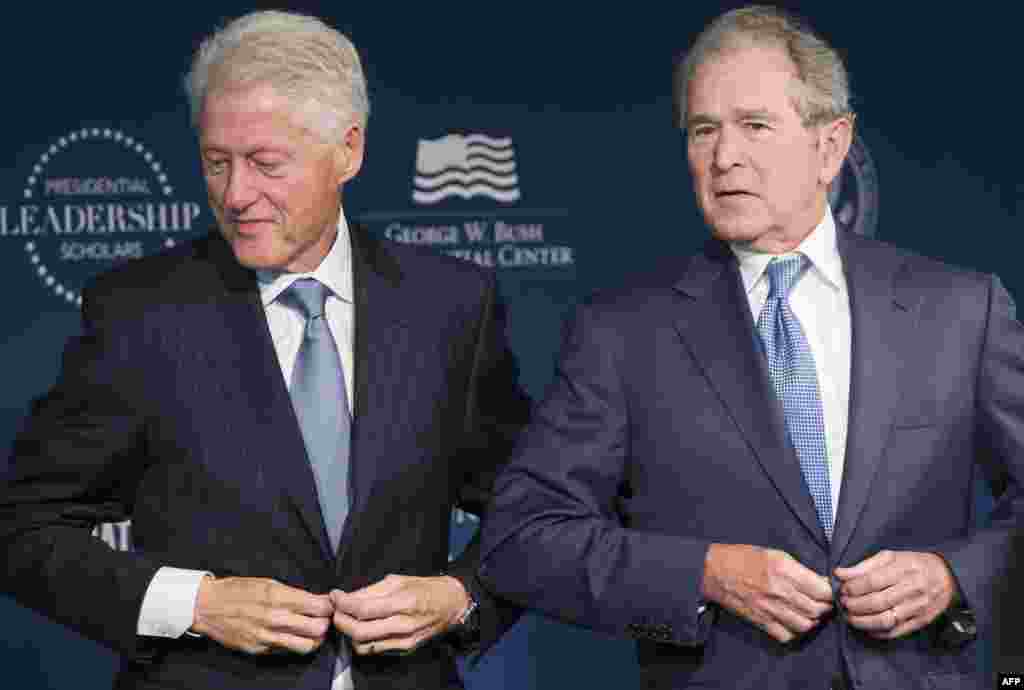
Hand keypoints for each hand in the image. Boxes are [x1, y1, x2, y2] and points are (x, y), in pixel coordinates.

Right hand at [190, 576, 332, 654]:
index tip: (330, 604)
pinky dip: (295, 644)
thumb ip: (293, 594)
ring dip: (315, 639)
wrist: (207, 606)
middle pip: (317, 628)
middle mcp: (274, 618)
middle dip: (326, 623)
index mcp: (277, 597)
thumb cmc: (237, 591)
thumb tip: (316, 600)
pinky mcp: (259, 649)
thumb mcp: (267, 583)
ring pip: (306, 645)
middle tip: (325, 618)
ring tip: (313, 631)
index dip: (329, 606)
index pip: (317, 606)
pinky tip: (293, 636)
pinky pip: (286, 651)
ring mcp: (266, 636)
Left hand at [330, 574, 469, 655]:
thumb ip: (372, 590)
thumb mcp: (400, 580)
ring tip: (348, 619)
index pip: (364, 609)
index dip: (343, 603)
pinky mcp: (405, 649)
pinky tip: (363, 628)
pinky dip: (363, 640)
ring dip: (349, 633)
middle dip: (341, 621)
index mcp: (404, 602)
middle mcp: (404, 624)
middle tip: (336, 609)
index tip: (335, 596)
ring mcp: (404, 640)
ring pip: (364, 645)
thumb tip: (349, 596)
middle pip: (360, 631)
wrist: (453, 605)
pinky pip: (375, 649)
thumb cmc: (427, 588)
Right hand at [702, 543, 832, 642]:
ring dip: (811, 620)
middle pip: (817, 609)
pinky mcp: (761, 621)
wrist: (715, 571)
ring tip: (809, 613)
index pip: (822, 590)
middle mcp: (779, 591)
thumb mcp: (774, 554)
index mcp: (784, 570)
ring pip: (805, 624)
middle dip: (824, 607)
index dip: (830, 591)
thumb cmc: (744, 558)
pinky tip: (791, 621)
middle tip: (822, 602)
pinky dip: (793, 631)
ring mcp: (770, 608)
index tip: (828, 590)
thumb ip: (798, 569)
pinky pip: (786, 635)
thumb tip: (819, 582)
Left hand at [835, 550, 956, 639]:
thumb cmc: (913, 564)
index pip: (873, 581)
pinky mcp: (920, 621)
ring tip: (850, 617)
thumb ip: (864, 566)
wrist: (947, 577)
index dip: (854, 587)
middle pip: (877, 602)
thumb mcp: (890, 557)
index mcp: (903, 569)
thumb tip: (839, 573)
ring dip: (863, 622)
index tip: (844, 589)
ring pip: (885, 620)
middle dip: (855, 605)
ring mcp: (917, 608)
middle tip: (844, 604)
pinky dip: (877, 633)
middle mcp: (912, 589)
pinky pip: (896, 632)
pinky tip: (866, 628)